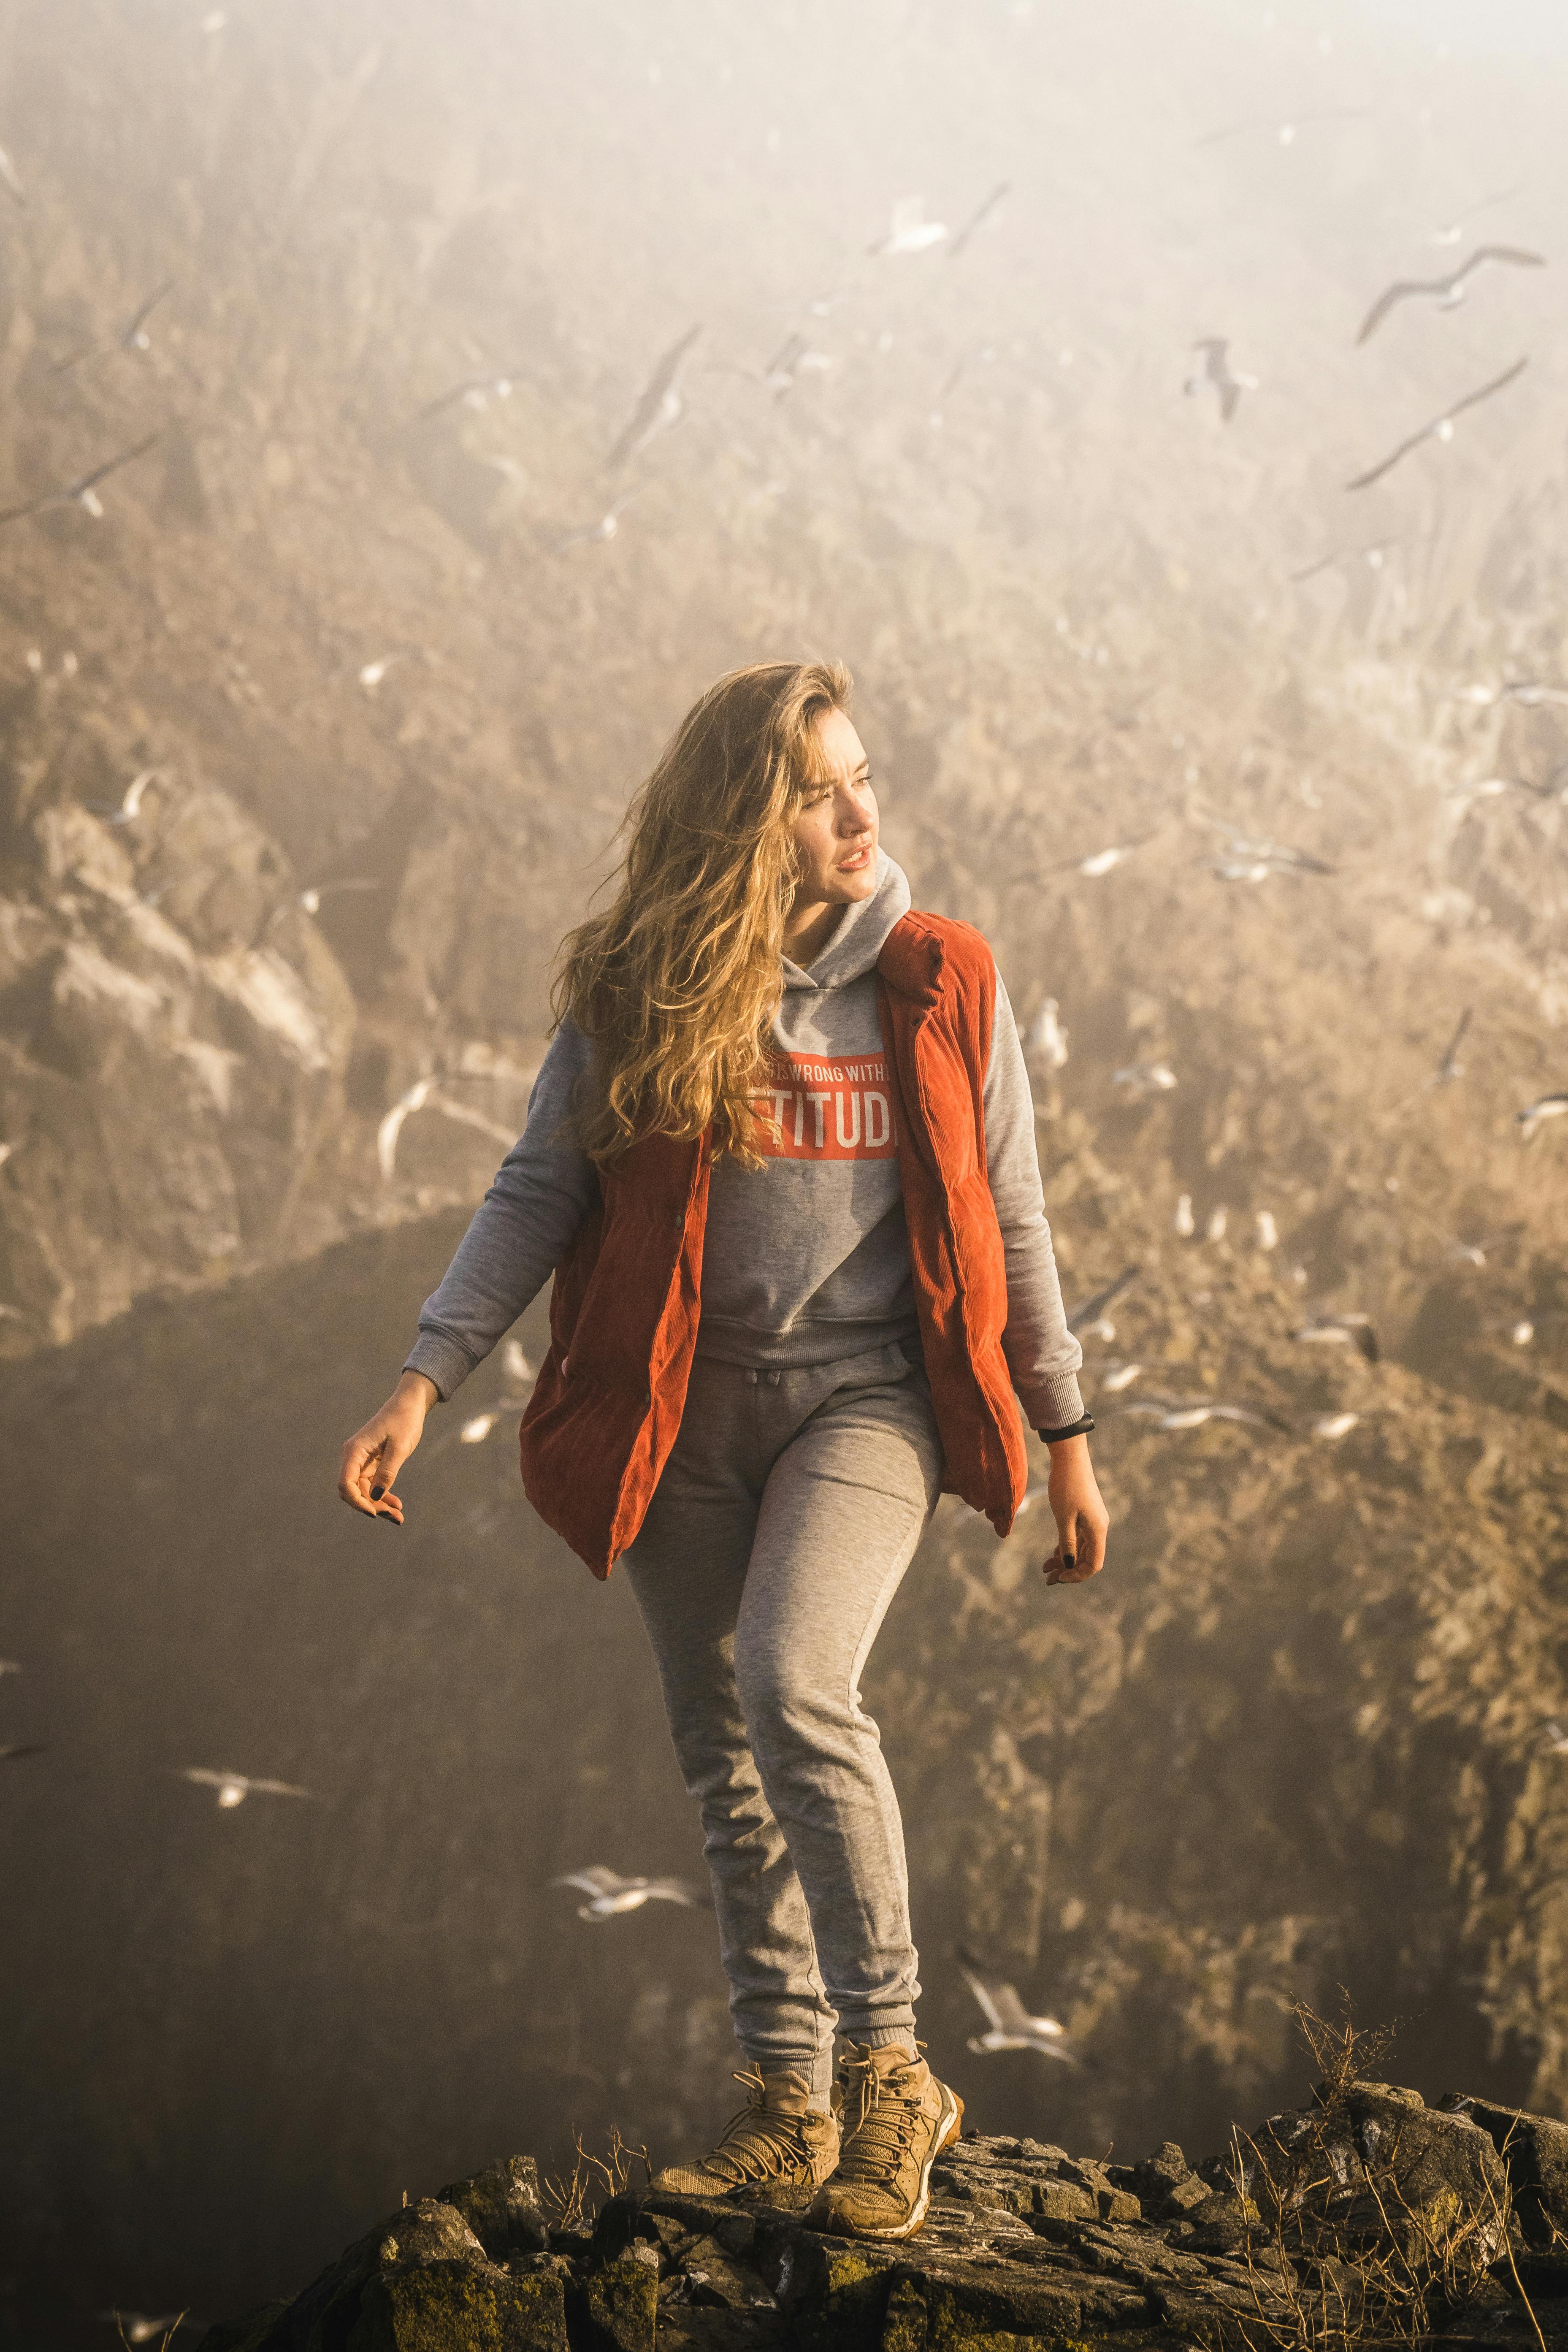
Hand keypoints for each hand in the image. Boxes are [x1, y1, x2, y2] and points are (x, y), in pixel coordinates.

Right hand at [338, 1371, 437, 1522]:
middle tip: (394, 1516)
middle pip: (353, 1491)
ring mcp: (362, 1461)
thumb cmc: (404, 1421)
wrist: (410, 1405)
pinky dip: (383, 1496)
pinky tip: (397, 1505)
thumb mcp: (399, 1447)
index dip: (357, 1502)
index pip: (345, 1484)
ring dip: (379, 1505)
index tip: (374, 1512)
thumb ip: (388, 1472)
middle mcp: (353, 1457)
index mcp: (354, 1451)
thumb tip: (375, 1496)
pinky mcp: (372, 1464)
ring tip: (399, 1517)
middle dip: (370, 1506)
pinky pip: (373, 1485)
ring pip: (363, 1491)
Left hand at [1042, 1434, 1108, 1584]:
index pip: (1093, 1564)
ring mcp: (1092, 1521)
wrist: (1070, 1457)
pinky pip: (1077, 1537)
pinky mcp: (1085, 1514)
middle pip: (1086, 1558)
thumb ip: (1066, 1542)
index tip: (1058, 1578)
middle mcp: (1098, 1528)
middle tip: (1047, 1579)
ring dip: (1064, 1560)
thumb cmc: (1066, 1486)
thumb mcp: (1063, 1517)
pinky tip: (1053, 1554)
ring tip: (1045, 1569)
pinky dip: (1065, 1547)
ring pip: (1080, 1548)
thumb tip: (1068, 1564)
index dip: (1077, 1575)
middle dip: (1067, 1570)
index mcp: (1097, 1530)